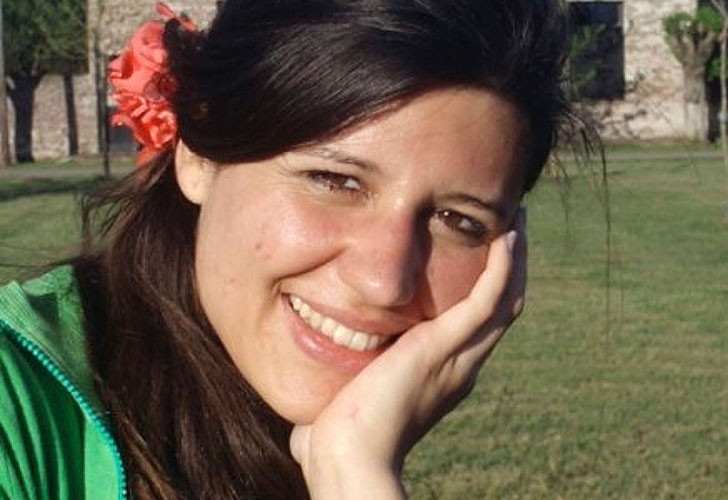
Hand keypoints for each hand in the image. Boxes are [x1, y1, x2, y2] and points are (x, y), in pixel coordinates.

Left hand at [290, 208, 526, 498]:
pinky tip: (505, 239)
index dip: (488, 292)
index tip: (486, 259)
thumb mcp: (350, 399)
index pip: (477, 327)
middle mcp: (461, 365)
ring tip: (517, 221)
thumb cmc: (338, 439)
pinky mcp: (444, 346)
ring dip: (513, 261)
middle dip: (510, 268)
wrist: (347, 458)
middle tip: (514, 227)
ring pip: (504, 301)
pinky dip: (501, 269)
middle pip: (502, 309)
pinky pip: (487, 300)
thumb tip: (312, 398)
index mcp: (442, 375)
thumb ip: (341, 390)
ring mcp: (458, 357)